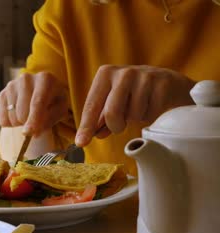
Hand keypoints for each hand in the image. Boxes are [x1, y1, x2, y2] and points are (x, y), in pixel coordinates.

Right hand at [0, 72, 67, 135]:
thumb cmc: (54, 101)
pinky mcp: (3, 93)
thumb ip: (48, 121)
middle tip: (37, 119)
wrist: (43, 91)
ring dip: (21, 123)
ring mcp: (12, 85)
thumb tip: (31, 133)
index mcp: (45, 79)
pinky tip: (19, 115)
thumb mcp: (59, 110)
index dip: (33, 119)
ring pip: (12, 116)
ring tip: (29, 115)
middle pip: (22, 112)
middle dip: (29, 123)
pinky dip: (11, 123)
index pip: (37, 103)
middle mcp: (26, 78)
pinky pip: (3, 118)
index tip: (28, 133)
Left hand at [75, 65, 195, 146]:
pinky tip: (151, 106)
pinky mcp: (162, 84)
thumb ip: (99, 120)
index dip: (86, 127)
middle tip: (120, 126)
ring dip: (135, 120)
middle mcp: (123, 72)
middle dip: (115, 126)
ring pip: (133, 116)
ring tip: (139, 109)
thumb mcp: (113, 101)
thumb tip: (85, 138)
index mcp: (105, 74)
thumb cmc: (133, 94)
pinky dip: (149, 117)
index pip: (92, 106)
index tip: (81, 142)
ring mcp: (144, 76)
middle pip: (112, 113)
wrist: (168, 84)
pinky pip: (151, 114)